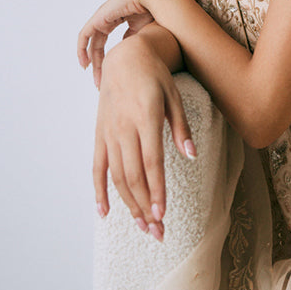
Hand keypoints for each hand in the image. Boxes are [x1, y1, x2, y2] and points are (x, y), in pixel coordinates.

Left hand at [78, 0, 159, 87]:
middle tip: (100, 83)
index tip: (108, 76)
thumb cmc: (153, 10)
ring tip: (94, 77)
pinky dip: (82, 49)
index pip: (105, 42)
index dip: (105, 59)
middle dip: (98, 65)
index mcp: (117, 18)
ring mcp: (101, 17)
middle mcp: (106, 18)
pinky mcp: (98, 17)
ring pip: (90, 43)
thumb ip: (133, 40)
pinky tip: (86, 64)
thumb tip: (127, 52)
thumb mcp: (142, 30)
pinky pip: (85, 35)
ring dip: (91, 61)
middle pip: (97, 45)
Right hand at [93, 35, 195, 239]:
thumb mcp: (174, 95)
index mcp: (146, 117)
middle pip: (134, 175)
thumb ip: (181, 126)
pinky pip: (97, 167)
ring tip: (142, 226)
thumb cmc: (155, 76)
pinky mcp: (100, 135)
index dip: (156, 189)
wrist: (125, 58)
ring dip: (129, 204)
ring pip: (117, 176)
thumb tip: (192, 156)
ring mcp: (109, 132)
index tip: (162, 213)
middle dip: (145, 206)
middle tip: (157, 231)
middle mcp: (124, 127)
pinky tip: (104, 212)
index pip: (151, 161)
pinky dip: (99, 191)